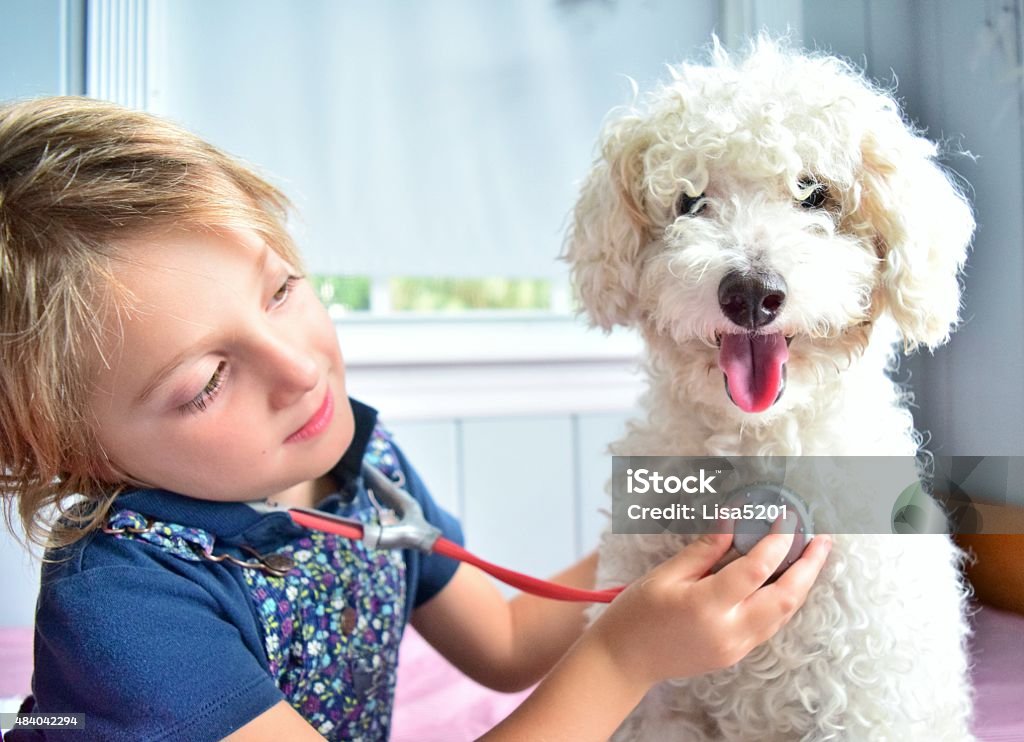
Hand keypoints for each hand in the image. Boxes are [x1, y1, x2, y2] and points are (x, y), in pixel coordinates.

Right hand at [586, 529, 831, 688]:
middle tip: (823, 536)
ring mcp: (736, 647)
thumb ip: (705, 549)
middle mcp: (729, 631)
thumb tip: (732, 519)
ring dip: (803, 582)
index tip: (787, 516)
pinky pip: (771, 624)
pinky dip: (785, 599)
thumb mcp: (665, 574)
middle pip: (785, 597)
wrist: (624, 660)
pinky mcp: (737, 654)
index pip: (756, 569)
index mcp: (706, 607)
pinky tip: (787, 579)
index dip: (777, 540)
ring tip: (813, 554)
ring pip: (785, 613)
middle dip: (809, 565)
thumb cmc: (637, 613)